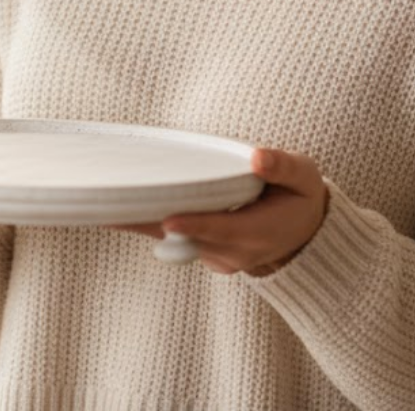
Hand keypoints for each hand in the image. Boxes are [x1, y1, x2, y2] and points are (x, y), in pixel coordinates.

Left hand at [110, 147, 328, 275]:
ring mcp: (218, 257)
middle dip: (148, 224)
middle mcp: (233, 252)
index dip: (194, 225)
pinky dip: (153, 225)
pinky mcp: (207, 254)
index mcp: (258, 233)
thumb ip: (282, 167)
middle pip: (185, 238)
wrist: (307, 235)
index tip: (169, 218)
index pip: (220, 229)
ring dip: (143, 225)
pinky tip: (126, 207)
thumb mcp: (305, 177)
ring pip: (175, 241)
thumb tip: (257, 157)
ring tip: (106, 207)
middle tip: (110, 210)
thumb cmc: (302, 197)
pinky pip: (176, 241)